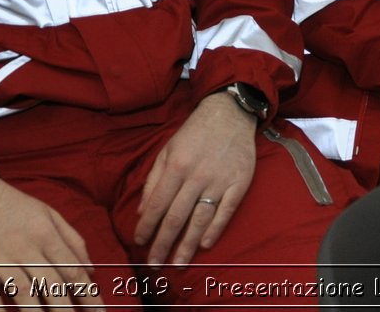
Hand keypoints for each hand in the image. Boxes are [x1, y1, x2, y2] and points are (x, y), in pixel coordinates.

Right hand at [0, 173, 91, 309]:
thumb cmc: (13, 207)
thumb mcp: (49, 214)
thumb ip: (72, 240)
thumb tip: (90, 269)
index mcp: (45, 234)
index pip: (72, 269)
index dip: (88, 294)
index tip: (98, 311)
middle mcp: (25, 247)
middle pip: (51, 285)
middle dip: (66, 309)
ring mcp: (0, 259)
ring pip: (24, 293)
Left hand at [133, 91, 256, 268]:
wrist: (230, 114)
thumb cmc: (194, 133)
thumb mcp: (167, 149)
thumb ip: (153, 179)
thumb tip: (142, 211)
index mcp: (176, 166)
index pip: (157, 204)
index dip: (146, 227)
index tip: (139, 243)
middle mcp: (197, 176)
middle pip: (176, 218)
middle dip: (163, 244)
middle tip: (154, 265)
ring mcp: (220, 181)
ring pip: (200, 220)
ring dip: (187, 245)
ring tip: (177, 264)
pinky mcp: (239, 183)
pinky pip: (226, 211)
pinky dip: (216, 229)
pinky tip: (205, 245)